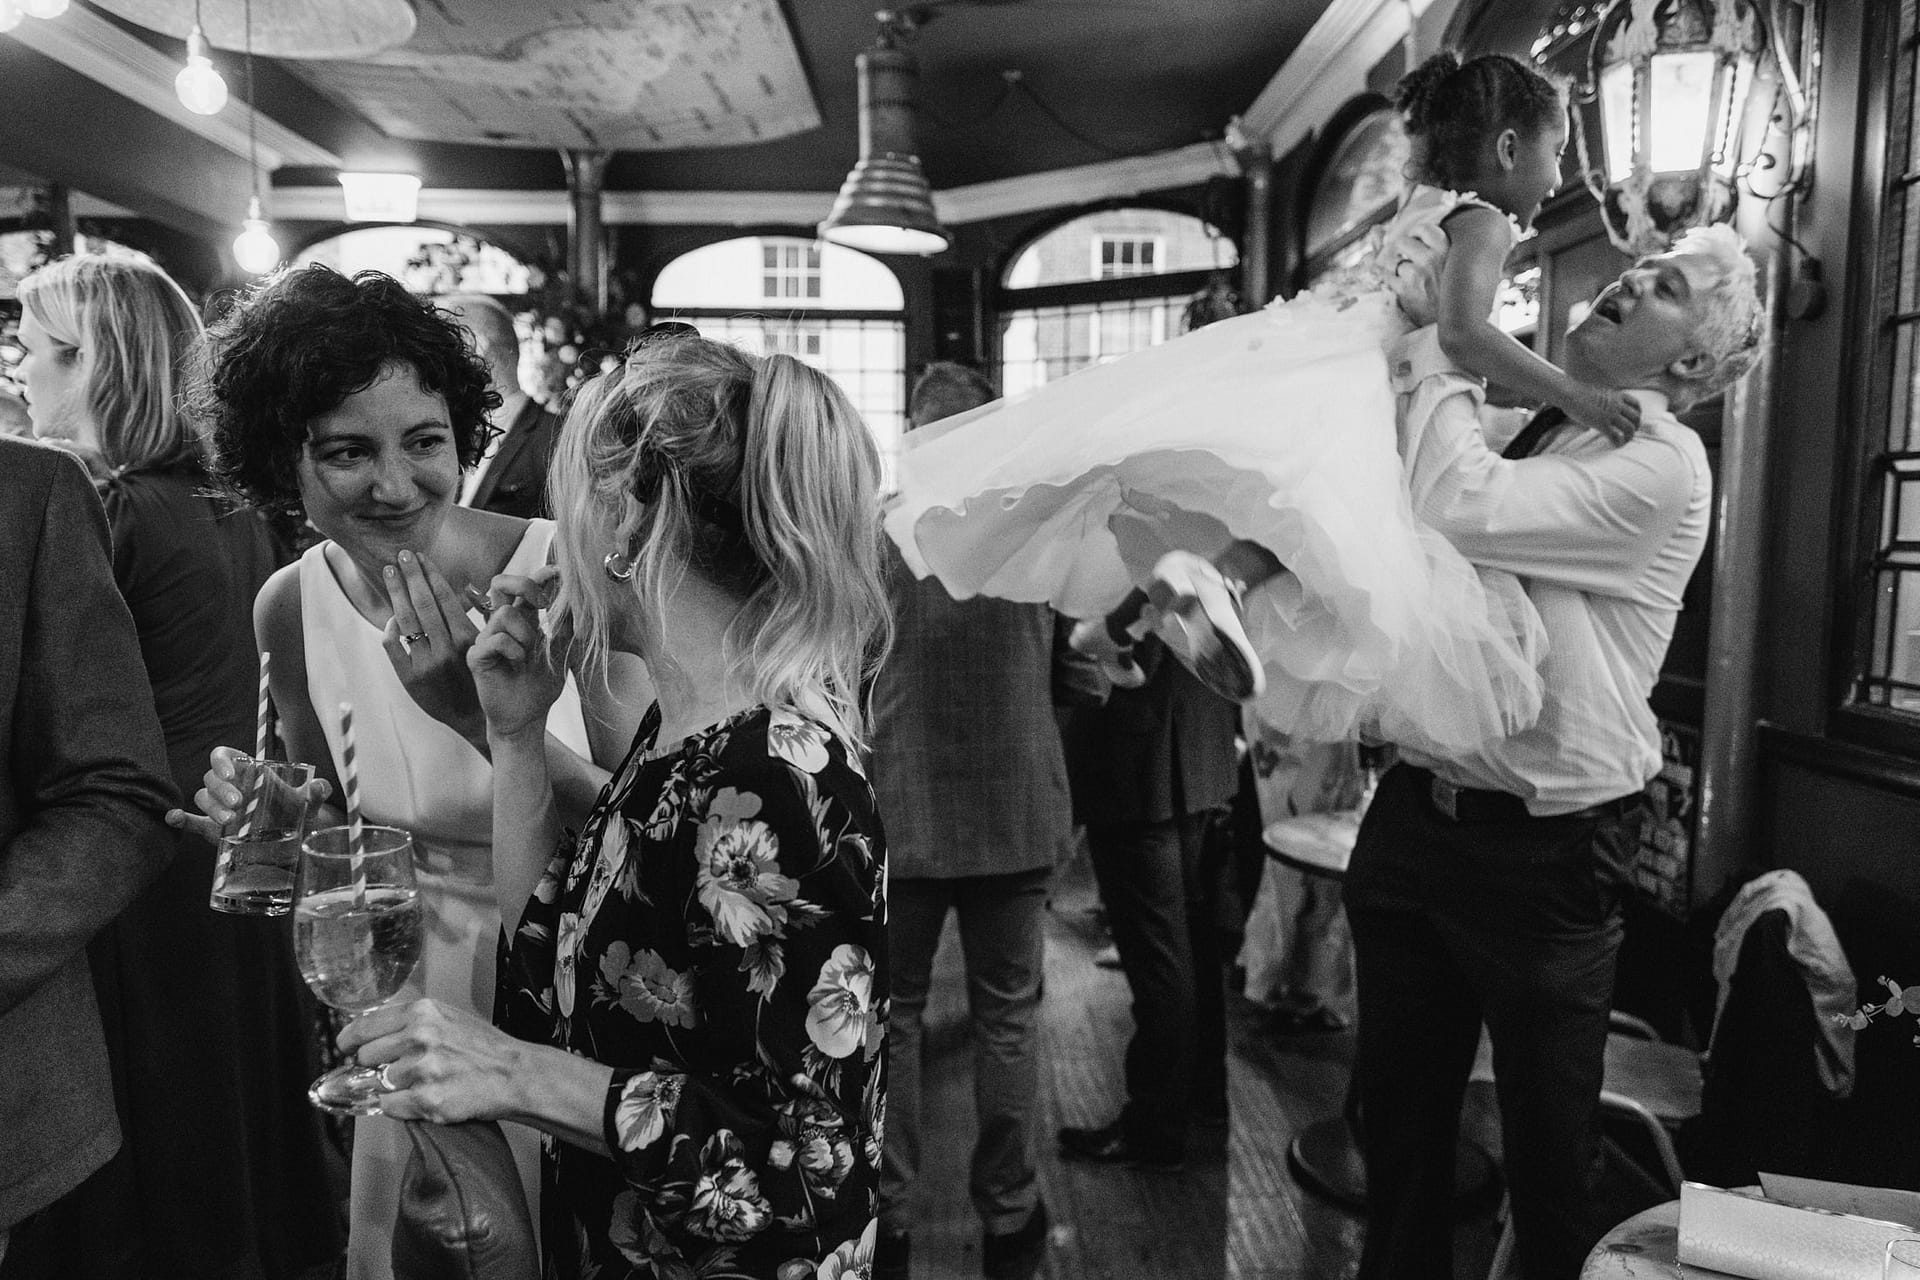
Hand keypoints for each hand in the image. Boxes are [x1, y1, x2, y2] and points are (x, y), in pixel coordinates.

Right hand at [166, 743, 332, 841]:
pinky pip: (191, 820)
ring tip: (232, 820)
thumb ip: (317, 792)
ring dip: (212, 807)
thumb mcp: (309, 802)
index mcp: (248, 772)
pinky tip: (174, 819)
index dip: (221, 761)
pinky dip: (180, 819)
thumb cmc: (297, 812)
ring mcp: (219, 807)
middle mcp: (230, 786)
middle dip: (221, 789)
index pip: (223, 755)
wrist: (291, 840)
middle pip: (211, 777)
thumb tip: (321, 786)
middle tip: (239, 803)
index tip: (232, 774)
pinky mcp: (211, 828)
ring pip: (202, 797)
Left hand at [337, 998, 526, 1124]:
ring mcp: (421, 1069)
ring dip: (393, 1088)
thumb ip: (411, 1022)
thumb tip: (372, 1035)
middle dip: (376, 1066)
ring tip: (422, 1083)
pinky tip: (425, 1097)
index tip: (345, 1047)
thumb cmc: (484, 1047)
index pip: (365, 1026)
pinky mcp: (426, 1099)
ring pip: (378, 1084)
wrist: (514, 1074)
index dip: (349, 1040)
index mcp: (422, 1012)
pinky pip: (389, 1107)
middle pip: (366, 1056)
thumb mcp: (448, 1017)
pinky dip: (401, 1106)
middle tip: (397, 1069)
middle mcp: (419, 1036)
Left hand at [383, 550, 485, 744]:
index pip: (445, 598)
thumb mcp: (484, 647)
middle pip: (423, 604)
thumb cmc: (482, 677)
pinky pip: (392, 646)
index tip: (422, 557)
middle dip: (411, 576)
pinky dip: (390, 628)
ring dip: (397, 593)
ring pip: (405, 620)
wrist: (474, 718)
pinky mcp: (409, 679)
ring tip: (390, 572)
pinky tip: (391, 615)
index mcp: (467, 639)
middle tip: (402, 555)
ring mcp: (425, 664)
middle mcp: (446, 649)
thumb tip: (458, 591)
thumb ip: (471, 620)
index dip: (431, 574)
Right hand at [468, 567, 568, 742]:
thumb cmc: (541, 685)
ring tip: (529, 656)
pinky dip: (514, 650)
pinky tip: (518, 665)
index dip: (540, 575)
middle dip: (524, 584)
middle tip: (542, 602)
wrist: (527, 717)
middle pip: (501, 583)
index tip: (559, 571)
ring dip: (526, 634)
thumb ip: (566, 626)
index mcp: (523, 620)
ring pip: (506, 613)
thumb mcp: (563, 652)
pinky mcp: (477, 656)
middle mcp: (502, 625)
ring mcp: (487, 639)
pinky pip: (496, 639)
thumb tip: (576, 596)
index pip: (525, 587)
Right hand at [1568, 385, 1641, 445]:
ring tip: (1624, 441)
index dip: (1638, 414)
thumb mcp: (1595, 394)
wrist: (1569, 392)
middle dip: (1636, 427)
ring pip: (1629, 428)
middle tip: (1630, 433)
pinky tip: (1615, 445)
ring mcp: (1610, 414)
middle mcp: (1616, 404)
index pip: (1636, 404)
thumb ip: (1600, 402)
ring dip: (1629, 437)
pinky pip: (1615, 436)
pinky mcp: (1602, 423)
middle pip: (1636, 417)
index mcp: (1616, 395)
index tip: (1634, 420)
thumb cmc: (1576, 392)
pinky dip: (1618, 442)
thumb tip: (1594, 415)